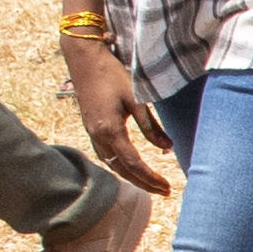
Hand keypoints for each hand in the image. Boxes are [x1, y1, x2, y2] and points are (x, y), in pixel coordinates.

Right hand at [66, 38, 178, 197]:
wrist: (84, 59)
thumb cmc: (112, 74)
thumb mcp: (136, 99)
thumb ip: (151, 126)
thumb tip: (168, 148)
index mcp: (110, 131)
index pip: (134, 164)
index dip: (151, 178)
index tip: (167, 188)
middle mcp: (98, 136)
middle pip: (122, 170)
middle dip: (143, 183)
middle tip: (164, 192)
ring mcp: (92, 133)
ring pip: (112, 164)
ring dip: (131, 176)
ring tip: (150, 184)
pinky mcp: (90, 127)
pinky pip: (105, 154)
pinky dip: (120, 165)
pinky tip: (130, 166)